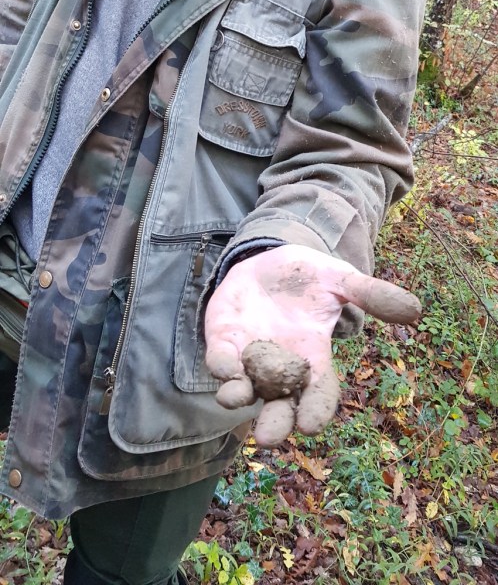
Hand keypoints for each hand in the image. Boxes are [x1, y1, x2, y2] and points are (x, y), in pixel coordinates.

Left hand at [204, 245, 420, 445]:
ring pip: (245, 389)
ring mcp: (250, 357)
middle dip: (274, 422)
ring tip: (236, 398)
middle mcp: (282, 367)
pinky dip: (221, 366)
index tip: (311, 424)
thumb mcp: (341, 280)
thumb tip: (415, 308)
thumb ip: (371, 294)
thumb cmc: (309, 278)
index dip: (316, 409)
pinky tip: (224, 366)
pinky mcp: (224, 341)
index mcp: (315, 359)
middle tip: (268, 436)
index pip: (319, 393)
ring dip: (239, 396)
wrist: (268, 261)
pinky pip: (220, 361)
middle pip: (279, 406)